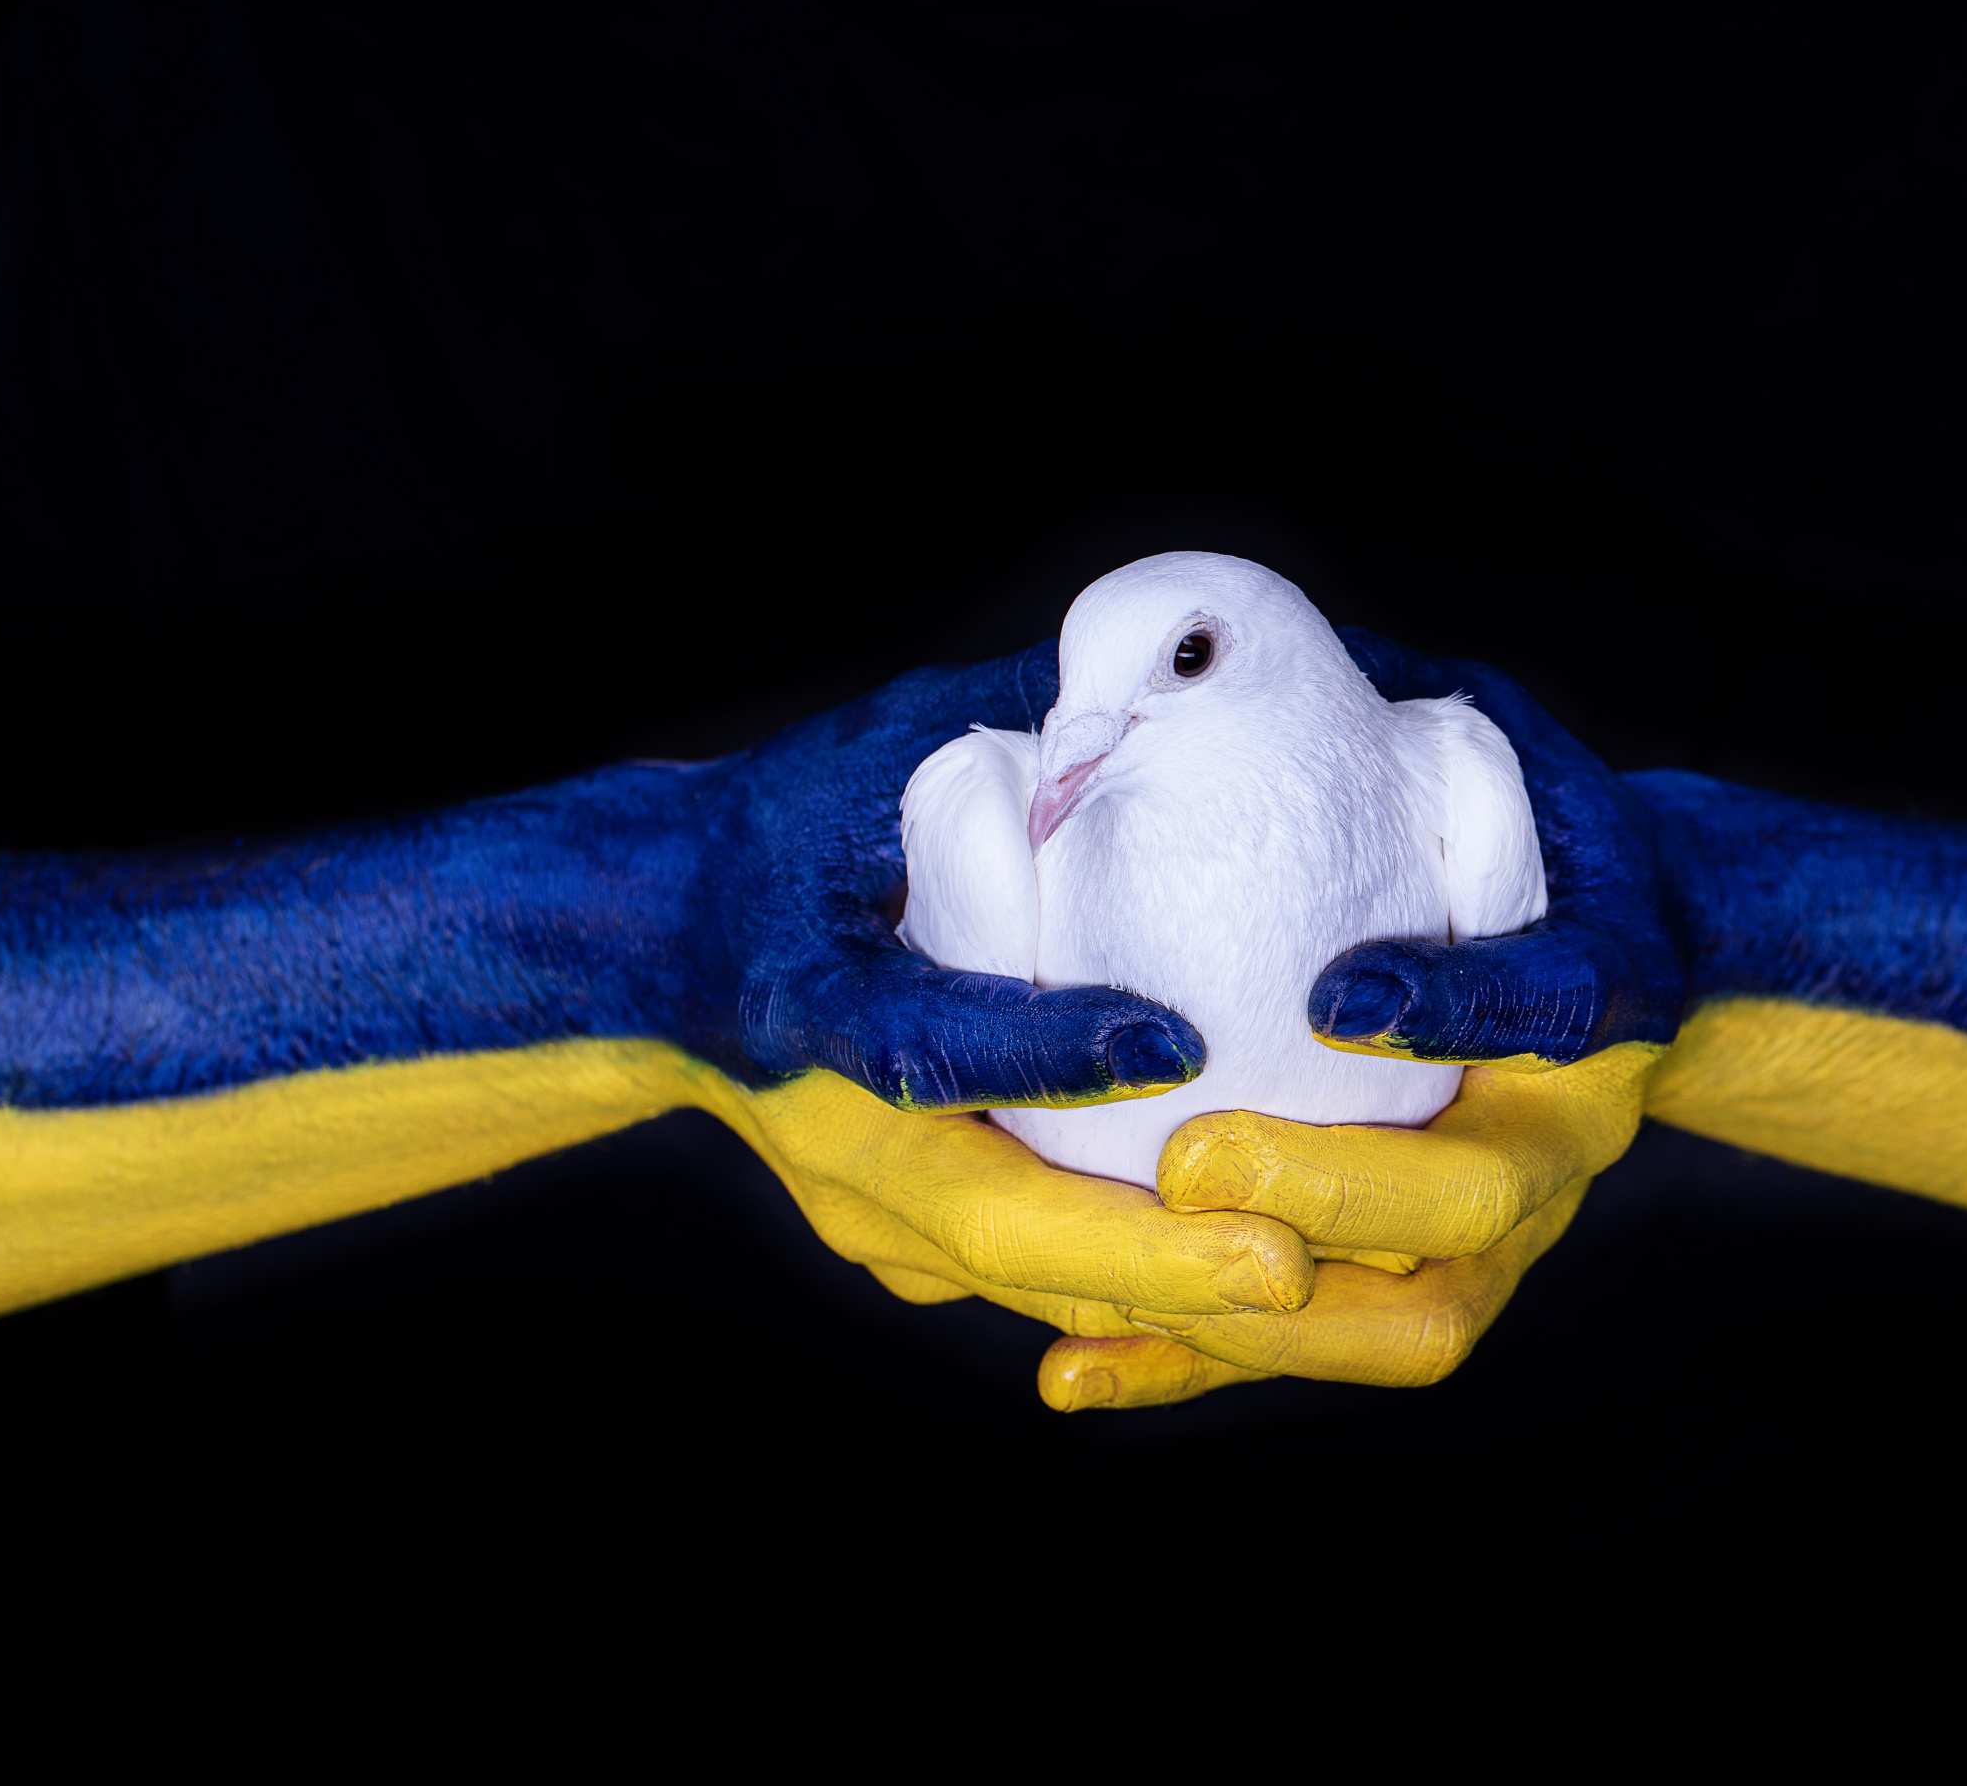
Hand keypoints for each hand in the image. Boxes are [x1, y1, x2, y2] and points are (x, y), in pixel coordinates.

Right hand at [677, 644, 1319, 1320]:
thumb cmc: (781, 835)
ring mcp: (866, 1213)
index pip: (921, 1048)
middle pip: (993, 1226)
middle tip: (1286, 1265)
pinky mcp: (906, 1246)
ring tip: (1310, 1290)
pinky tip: (1258, 1288)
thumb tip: (1170, 665)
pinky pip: (1040, 1286)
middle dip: (1148, 1257)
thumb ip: (1000, 736)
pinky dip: (1145, 1293)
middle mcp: (834, 1135)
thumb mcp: (868, 759)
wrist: (656, 954)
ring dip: (1165, 1302)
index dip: (1045, 1051)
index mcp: (806, 1002)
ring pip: (1027, 1284)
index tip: (1178, 1041)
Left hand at [1038, 635, 1686, 1406]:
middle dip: (1333, 1186)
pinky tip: (1069, 1371)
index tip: (1339, 997)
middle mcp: (1568, 1130)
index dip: (1469, 1005)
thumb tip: (1217, 642)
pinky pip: (1326, 1348)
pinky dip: (1203, 1368)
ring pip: (1411, 1314)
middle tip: (1195, 1155)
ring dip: (1257, 1323)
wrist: (1611, 942)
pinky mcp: (1430, 1279)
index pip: (1566, 998)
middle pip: (1479, 1201)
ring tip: (1099, 1307)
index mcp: (1609, 987)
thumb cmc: (1534, 832)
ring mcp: (1506, 1226)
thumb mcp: (1497, 749)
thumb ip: (1405, 726)